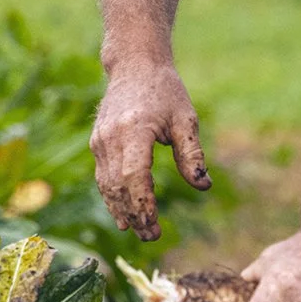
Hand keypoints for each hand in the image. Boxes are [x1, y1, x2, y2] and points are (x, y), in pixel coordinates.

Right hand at [91, 63, 210, 239]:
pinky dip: (113, 198)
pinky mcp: (97, 143)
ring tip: (140, 231)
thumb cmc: (165, 91)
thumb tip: (203, 186)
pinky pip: (103, 177)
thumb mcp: (186, 120)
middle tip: (152, 237)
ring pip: (107, 186)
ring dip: (122, 211)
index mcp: (134, 130)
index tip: (154, 225)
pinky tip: (124, 216)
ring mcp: (100, 141)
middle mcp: (111, 138)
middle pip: (119, 186)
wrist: (134, 65)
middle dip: (135, 214)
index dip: (143, 204)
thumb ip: (192, 154)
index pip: (134, 176)